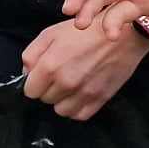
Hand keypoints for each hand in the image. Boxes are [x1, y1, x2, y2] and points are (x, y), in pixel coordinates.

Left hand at [21, 18, 148, 119]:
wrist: (121, 35)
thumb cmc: (83, 31)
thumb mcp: (50, 34)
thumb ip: (31, 55)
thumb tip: (27, 74)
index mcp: (50, 66)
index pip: (30, 92)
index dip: (33, 83)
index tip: (40, 76)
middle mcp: (66, 83)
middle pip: (45, 100)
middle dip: (47, 89)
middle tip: (57, 76)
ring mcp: (84, 93)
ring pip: (61, 111)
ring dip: (61, 101)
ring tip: (68, 86)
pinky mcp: (101, 99)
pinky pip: (80, 115)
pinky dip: (77, 108)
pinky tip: (78, 95)